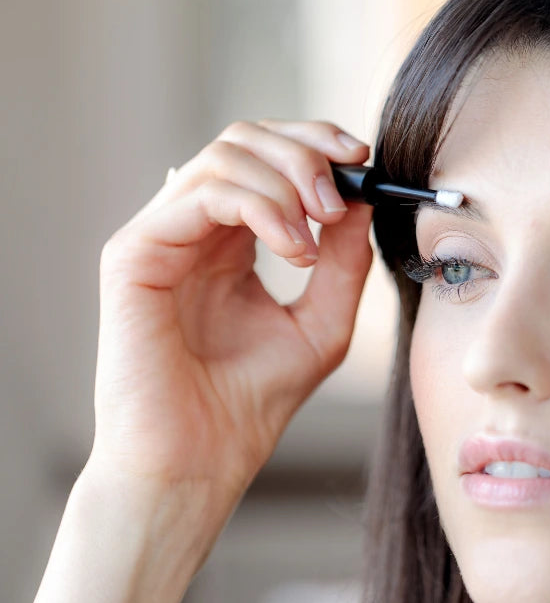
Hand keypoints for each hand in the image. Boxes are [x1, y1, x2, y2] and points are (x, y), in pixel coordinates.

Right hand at [89, 119, 372, 504]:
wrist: (200, 462)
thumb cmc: (252, 403)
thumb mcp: (322, 322)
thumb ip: (342, 260)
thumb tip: (362, 197)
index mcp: (232, 241)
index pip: (268, 158)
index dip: (316, 144)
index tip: (362, 160)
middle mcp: (194, 230)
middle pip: (245, 139)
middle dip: (305, 153)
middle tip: (340, 197)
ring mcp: (162, 237)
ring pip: (224, 155)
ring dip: (286, 183)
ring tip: (313, 239)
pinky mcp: (134, 252)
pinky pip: (201, 193)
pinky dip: (259, 207)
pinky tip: (293, 251)